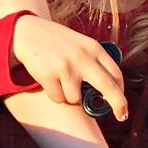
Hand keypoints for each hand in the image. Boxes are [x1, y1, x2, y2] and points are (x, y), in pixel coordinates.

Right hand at [12, 15, 127, 120]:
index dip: (121, 92)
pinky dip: (54, 94)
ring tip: (60, 80)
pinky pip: (58, 98)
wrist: (26, 31)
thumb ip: (94, 61)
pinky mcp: (48, 74)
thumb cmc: (56, 41)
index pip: (116, 74)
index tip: (122, 104)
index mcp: (92, 47)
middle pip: (109, 88)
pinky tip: (48, 80)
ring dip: (69, 96)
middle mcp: (81, 57)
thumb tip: (110, 92)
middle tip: (121, 116)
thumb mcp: (79, 43)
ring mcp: (64, 66)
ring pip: (76, 99)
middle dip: (118, 106)